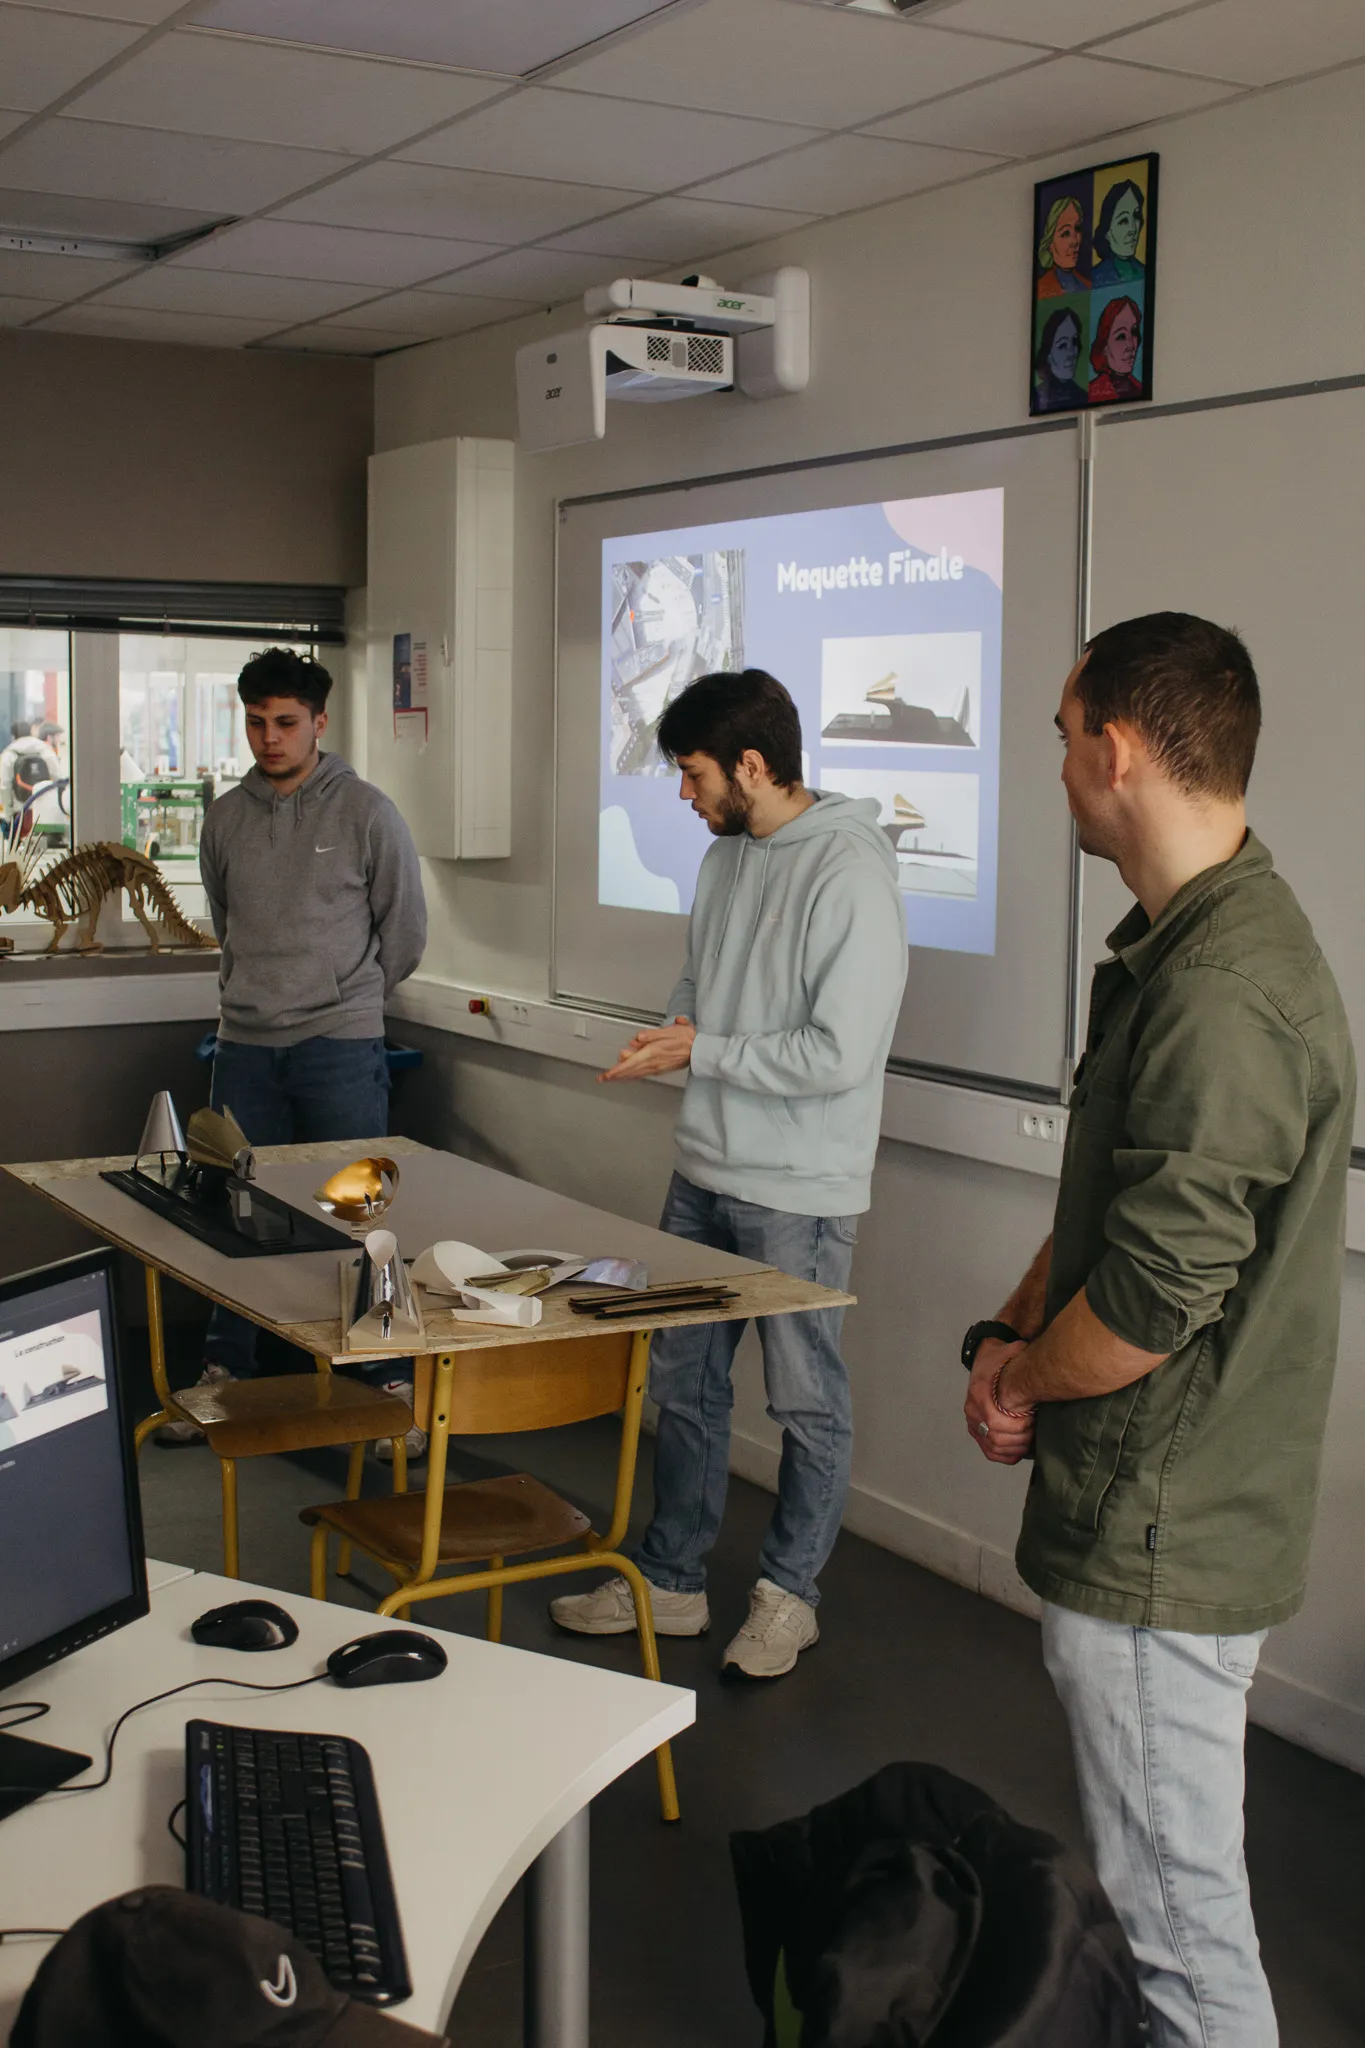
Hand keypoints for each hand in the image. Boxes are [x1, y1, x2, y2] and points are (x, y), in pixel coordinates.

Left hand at [597, 1018, 695, 1083]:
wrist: (699, 1050)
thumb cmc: (687, 1039)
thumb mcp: (670, 1030)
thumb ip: (651, 1034)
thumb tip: (637, 1038)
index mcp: (652, 1052)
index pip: (629, 1064)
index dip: (616, 1071)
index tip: (606, 1075)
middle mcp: (653, 1063)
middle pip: (630, 1072)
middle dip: (615, 1076)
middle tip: (603, 1078)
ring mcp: (657, 1068)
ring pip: (635, 1074)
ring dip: (623, 1076)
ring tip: (613, 1076)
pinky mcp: (660, 1069)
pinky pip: (643, 1073)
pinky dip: (633, 1074)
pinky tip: (630, 1074)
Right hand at [964, 1337, 1034, 1464]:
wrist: (984, 1360)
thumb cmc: (998, 1358)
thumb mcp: (1009, 1350)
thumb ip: (1022, 1355)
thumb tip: (1039, 1359)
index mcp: (979, 1393)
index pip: (995, 1422)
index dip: (1017, 1427)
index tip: (1032, 1419)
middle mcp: (973, 1410)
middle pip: (995, 1438)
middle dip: (1020, 1439)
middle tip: (1034, 1431)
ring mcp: (973, 1421)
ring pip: (993, 1448)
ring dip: (1015, 1448)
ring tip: (1030, 1440)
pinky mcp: (976, 1429)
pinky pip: (989, 1451)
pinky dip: (1006, 1455)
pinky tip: (1020, 1451)